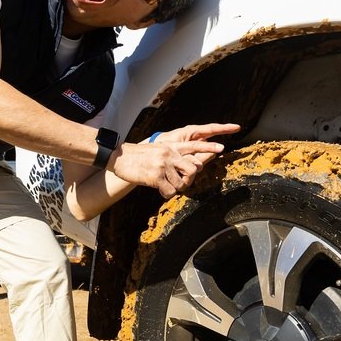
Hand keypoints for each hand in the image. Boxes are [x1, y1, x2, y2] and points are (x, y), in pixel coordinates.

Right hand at [112, 123, 238, 197]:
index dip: (208, 148)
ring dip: (175, 188)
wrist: (119, 157)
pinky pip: (170, 191)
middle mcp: (170, 154)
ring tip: (165, 185)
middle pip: (193, 169)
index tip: (221, 148)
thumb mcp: (158, 150)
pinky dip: (166, 194)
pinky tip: (159, 190)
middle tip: (180, 183)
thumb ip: (172, 156)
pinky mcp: (156, 176)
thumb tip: (187, 165)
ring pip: (182, 183)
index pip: (194, 145)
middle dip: (190, 179)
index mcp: (171, 146)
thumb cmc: (138, 156)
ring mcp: (163, 165)